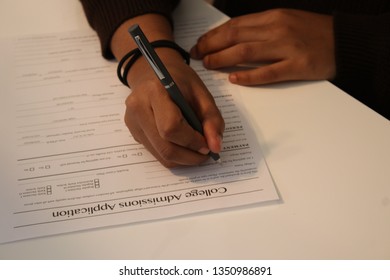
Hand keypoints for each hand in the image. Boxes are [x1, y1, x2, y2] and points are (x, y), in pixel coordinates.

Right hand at [111, 15, 223, 166]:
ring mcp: (133, 123)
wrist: (152, 73)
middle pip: (165, 147)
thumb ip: (212, 119)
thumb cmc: (179, 81)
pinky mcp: (134, 133)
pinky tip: (185, 146)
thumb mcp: (201, 93)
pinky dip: (175, 156)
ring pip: (161, 155)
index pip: (171, 127)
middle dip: (190, 156)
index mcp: (154, 92)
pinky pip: (156, 154)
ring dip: (184, 159)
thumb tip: (215, 147)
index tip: (208, 144)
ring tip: (197, 150)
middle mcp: (138, 109)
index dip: (192, 141)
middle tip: (206, 153)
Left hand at [190, 9, 335, 84]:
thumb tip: (233, 38)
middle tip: (197, 55)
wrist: (345, 41)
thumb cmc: (313, 32)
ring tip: (208, 64)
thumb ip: (261, 28)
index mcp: (273, 17)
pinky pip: (269, 72)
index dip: (213, 35)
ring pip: (247, 52)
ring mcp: (287, 47)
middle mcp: (277, 29)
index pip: (235, 25)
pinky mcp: (297, 66)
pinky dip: (250, 76)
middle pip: (236, 36)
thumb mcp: (285, 21)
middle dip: (212, 45)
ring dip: (223, 59)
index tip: (199, 43)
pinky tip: (235, 79)